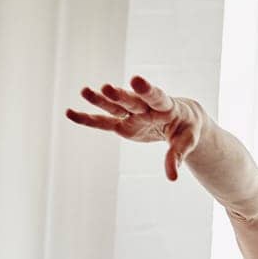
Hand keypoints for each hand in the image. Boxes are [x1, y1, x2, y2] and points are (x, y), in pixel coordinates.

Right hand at [65, 74, 210, 181]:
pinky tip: (70, 113)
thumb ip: (176, 156)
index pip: (155, 96)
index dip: (146, 89)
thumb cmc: (186, 129)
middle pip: (131, 101)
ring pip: (114, 107)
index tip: (136, 80)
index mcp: (165, 106)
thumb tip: (172, 177)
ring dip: (100, 100)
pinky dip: (88, 119)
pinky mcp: (123, 124)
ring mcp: (132, 114)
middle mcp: (145, 107)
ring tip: (84, 92)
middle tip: (106, 88)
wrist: (180, 119)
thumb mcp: (187, 142)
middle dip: (119, 95)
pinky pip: (104, 122)